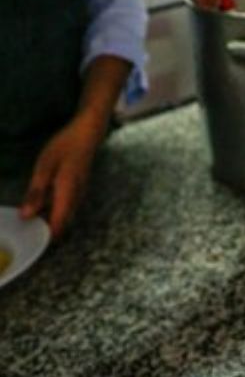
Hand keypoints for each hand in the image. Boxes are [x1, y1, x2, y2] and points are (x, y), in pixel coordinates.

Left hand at [19, 118, 101, 236]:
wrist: (86, 135)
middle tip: (26, 230)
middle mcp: (76, 199)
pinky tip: (42, 202)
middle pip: (62, 223)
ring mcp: (80, 194)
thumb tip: (26, 216)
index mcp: (67, 195)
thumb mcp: (44, 167)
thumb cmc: (64, 147)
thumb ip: (36, 193)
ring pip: (65, 215)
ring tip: (30, 217)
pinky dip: (54, 210)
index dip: (45, 237)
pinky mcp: (79, 189)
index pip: (58, 226)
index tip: (30, 241)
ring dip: (49, 220)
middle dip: (46, 230)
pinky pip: (66, 206)